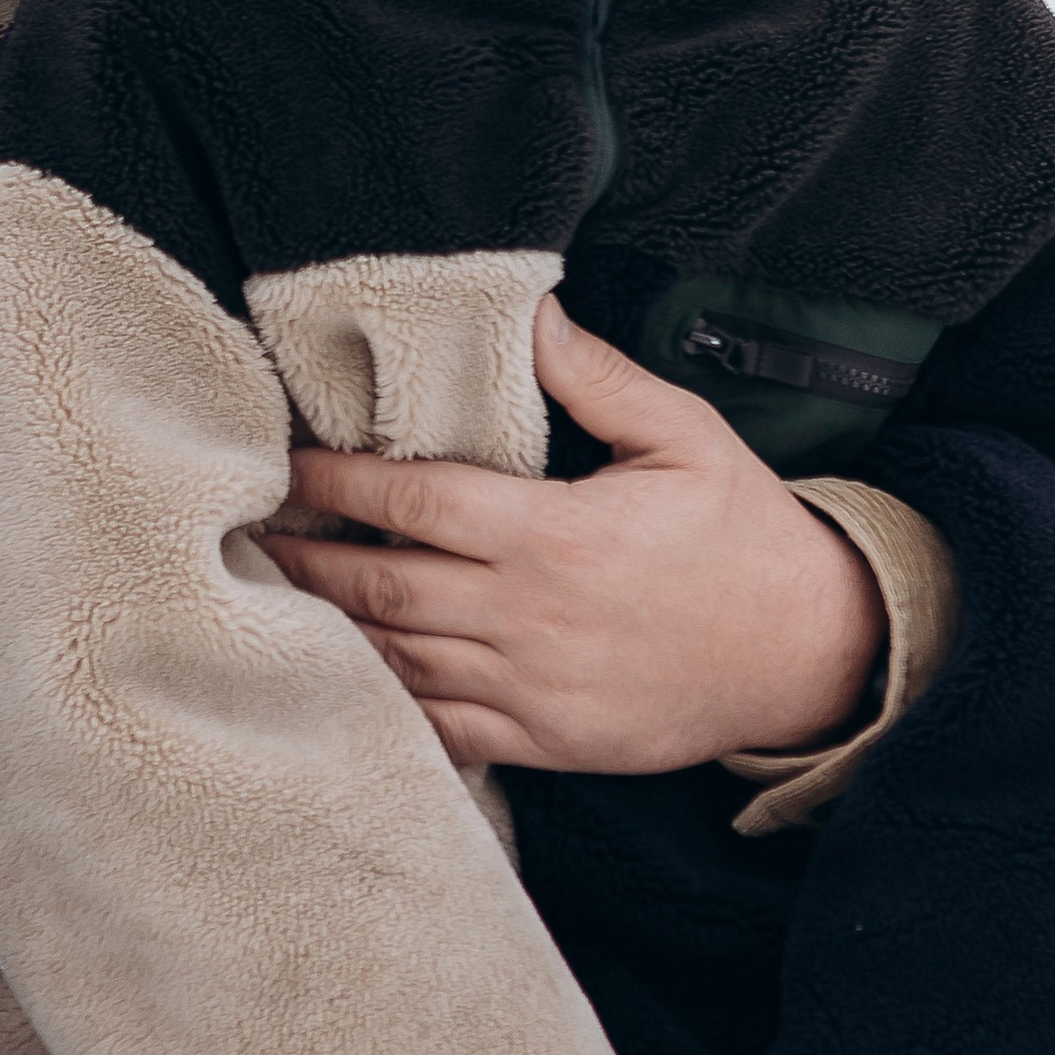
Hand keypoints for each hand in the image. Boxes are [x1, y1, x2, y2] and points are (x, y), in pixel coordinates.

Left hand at [262, 294, 886, 774]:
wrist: (811, 656)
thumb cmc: (743, 532)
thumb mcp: (684, 434)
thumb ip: (595, 377)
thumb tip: (530, 313)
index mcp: (553, 537)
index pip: (412, 503)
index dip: (336, 483)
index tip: (282, 463)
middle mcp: (529, 618)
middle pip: (383, 588)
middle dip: (307, 558)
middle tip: (244, 531)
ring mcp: (534, 690)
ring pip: (400, 662)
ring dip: (329, 630)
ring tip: (267, 597)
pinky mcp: (547, 741)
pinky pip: (444, 730)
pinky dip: (385, 704)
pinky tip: (340, 677)